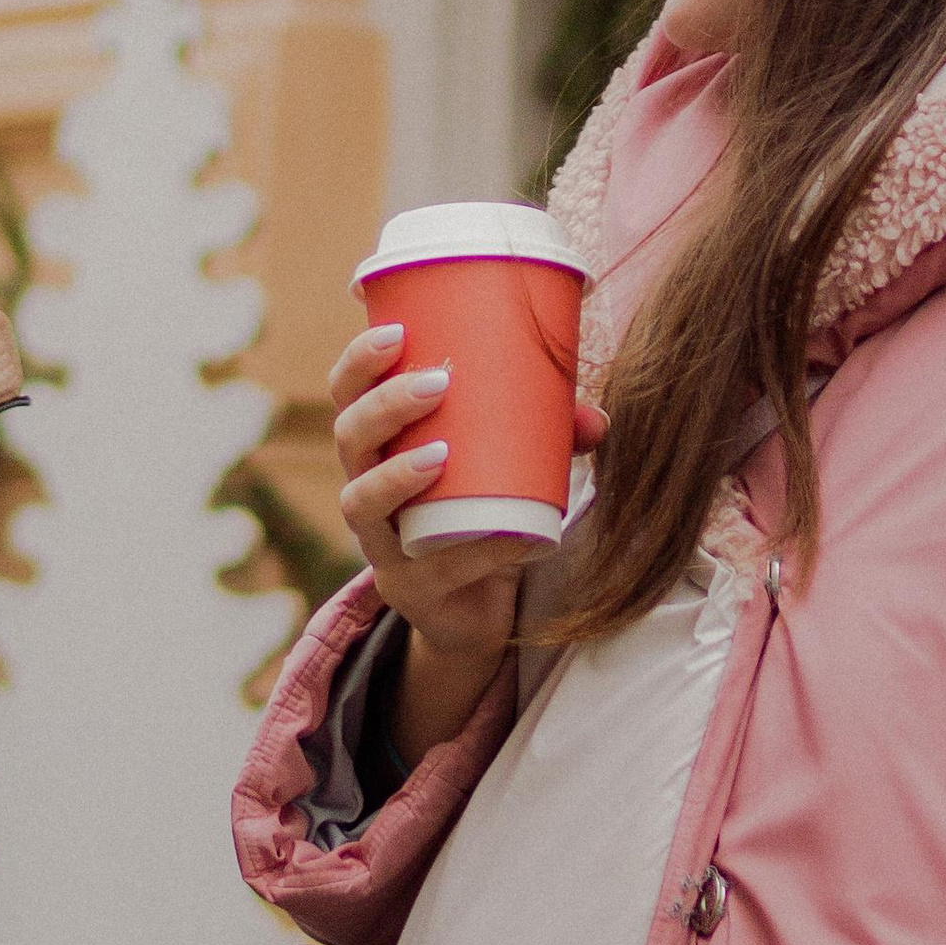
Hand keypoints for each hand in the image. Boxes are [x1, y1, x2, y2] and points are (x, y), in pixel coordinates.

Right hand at [330, 324, 605, 762]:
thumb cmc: (483, 516)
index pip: (348, 395)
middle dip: (384, 406)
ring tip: (440, 456)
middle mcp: (365, 490)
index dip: (359, 363)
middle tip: (438, 382)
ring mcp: (380, 544)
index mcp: (380, 448)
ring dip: (396, 475)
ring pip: (362, 504)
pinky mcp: (409, 590)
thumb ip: (552, 439)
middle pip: (349, 440)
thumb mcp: (514, 467)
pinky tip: (509, 537)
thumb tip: (597, 419)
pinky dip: (475, 551)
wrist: (474, 611)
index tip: (395, 332)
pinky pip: (431, 569)